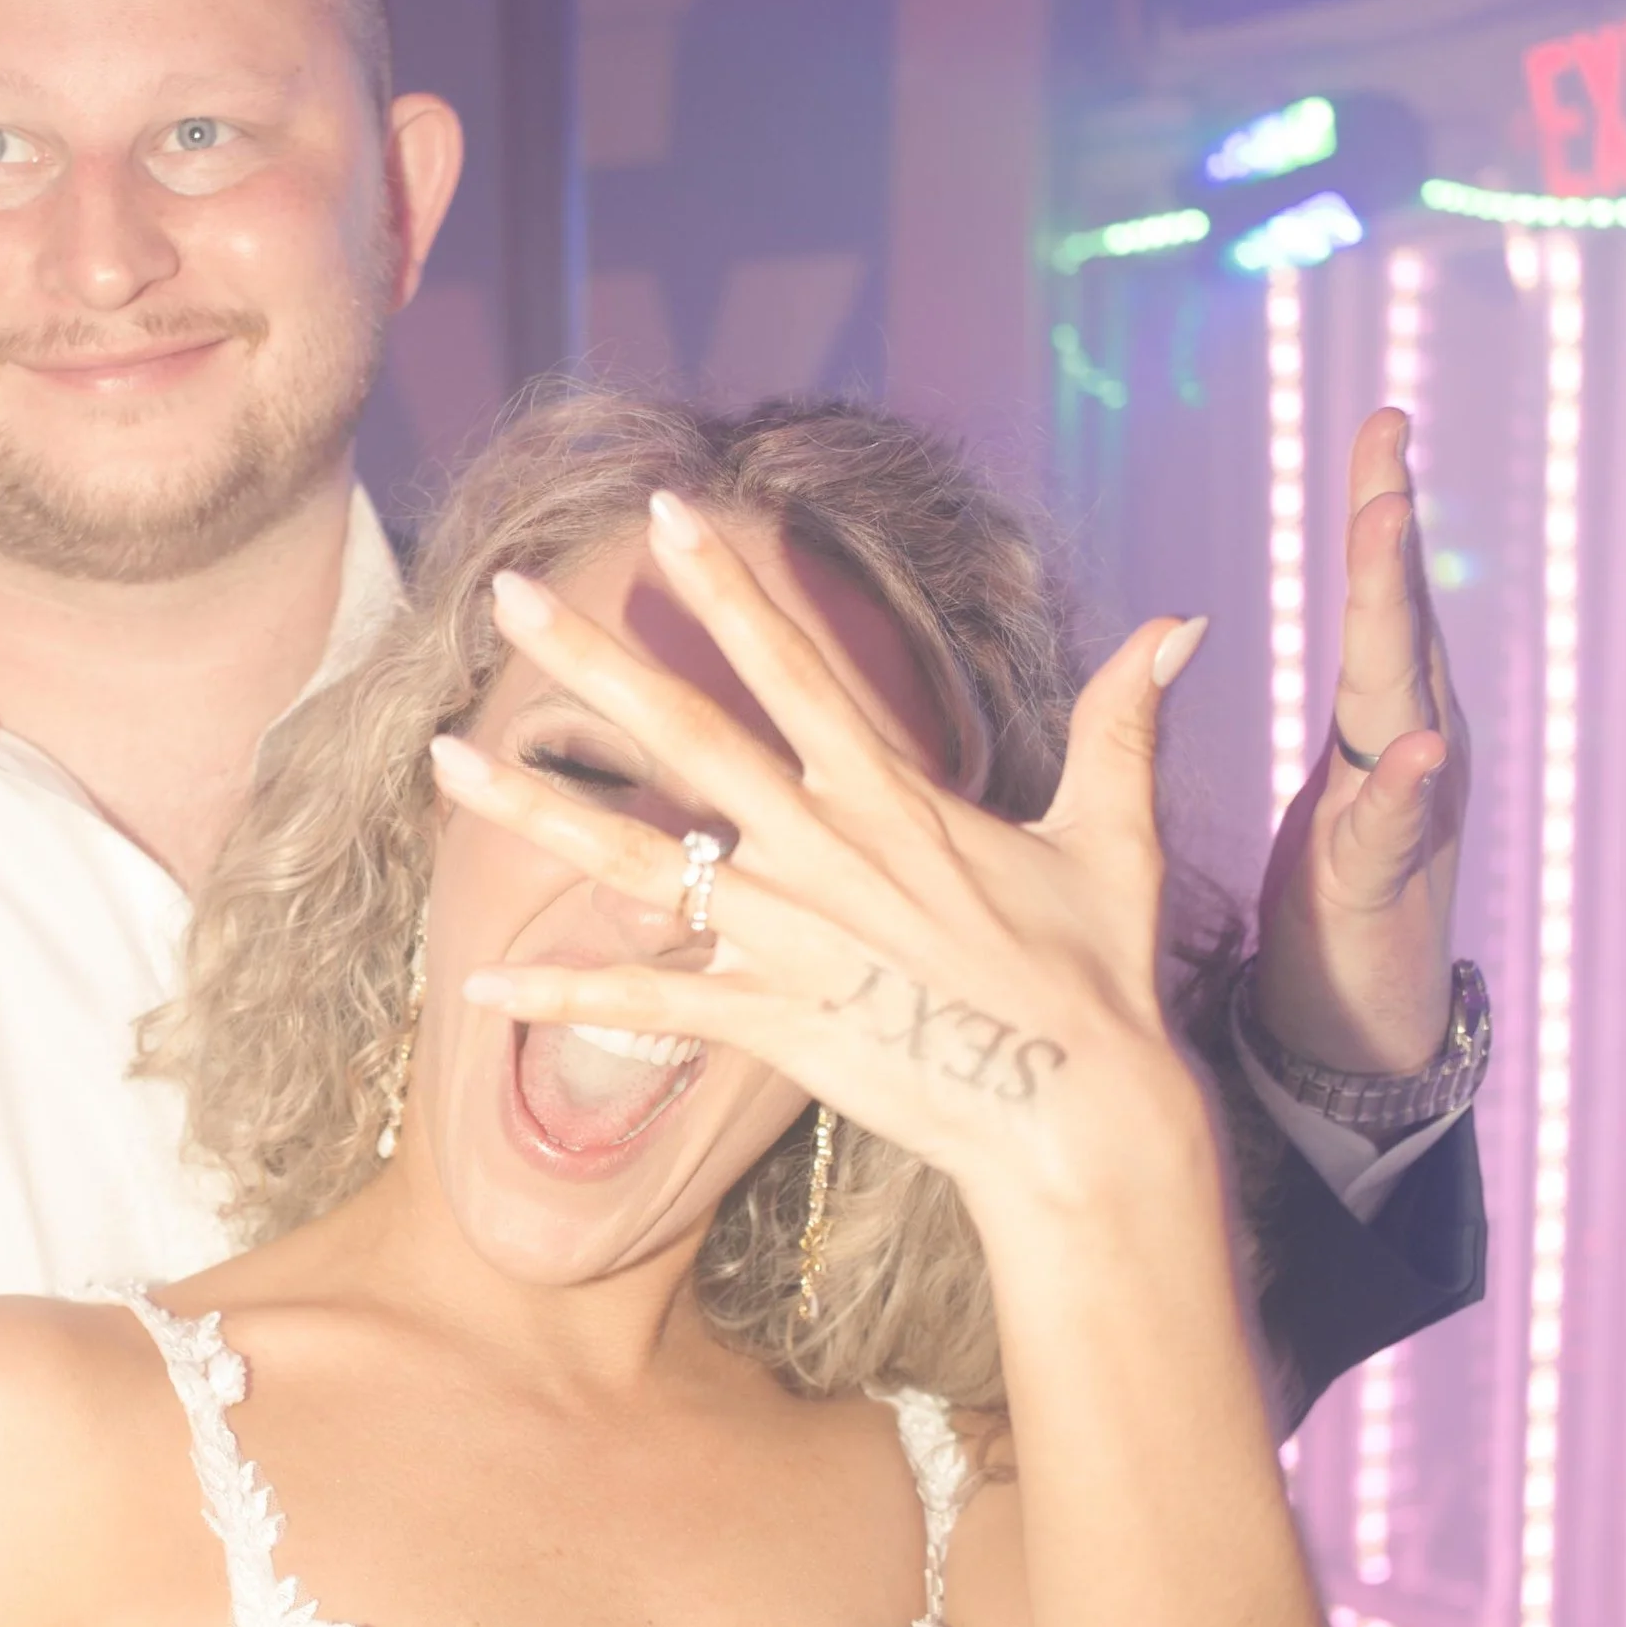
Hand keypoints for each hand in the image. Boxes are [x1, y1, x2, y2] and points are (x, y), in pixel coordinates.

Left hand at [429, 491, 1209, 1218]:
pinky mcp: (773, 1021)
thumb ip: (1122, 724)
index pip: (792, 661)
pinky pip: (649, 1004)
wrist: (1079, 1114)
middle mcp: (825, 847)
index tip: (667, 512)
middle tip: (504, 592)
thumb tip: (1182, 626)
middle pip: (686, 732)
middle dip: (590, 657)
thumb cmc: (1097, 976)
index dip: (727, 584)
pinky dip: (564, 995)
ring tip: (443, 760)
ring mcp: (790, 935)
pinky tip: (478, 985)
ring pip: (637, 859)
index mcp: (891, 792)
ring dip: (534, 809)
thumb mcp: (1111, 836)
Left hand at [1252, 408, 1467, 1071]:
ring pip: (1402, 699)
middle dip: (1392, 532)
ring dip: (1394, 615)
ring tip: (1387, 530)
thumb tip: (1271, 657)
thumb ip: (1348, 730)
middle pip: (1400, 624)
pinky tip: (1417, 744)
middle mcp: (1411, 753)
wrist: (1366, 1032)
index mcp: (1387, 727)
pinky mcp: (1380, 885)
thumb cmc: (1337, 911)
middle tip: (1385, 443)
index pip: (1383, 602)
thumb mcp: (1331, 801)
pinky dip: (1407, 785)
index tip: (1382, 418)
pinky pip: (1394, 825)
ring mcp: (1405, 815)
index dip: (1384, 510)